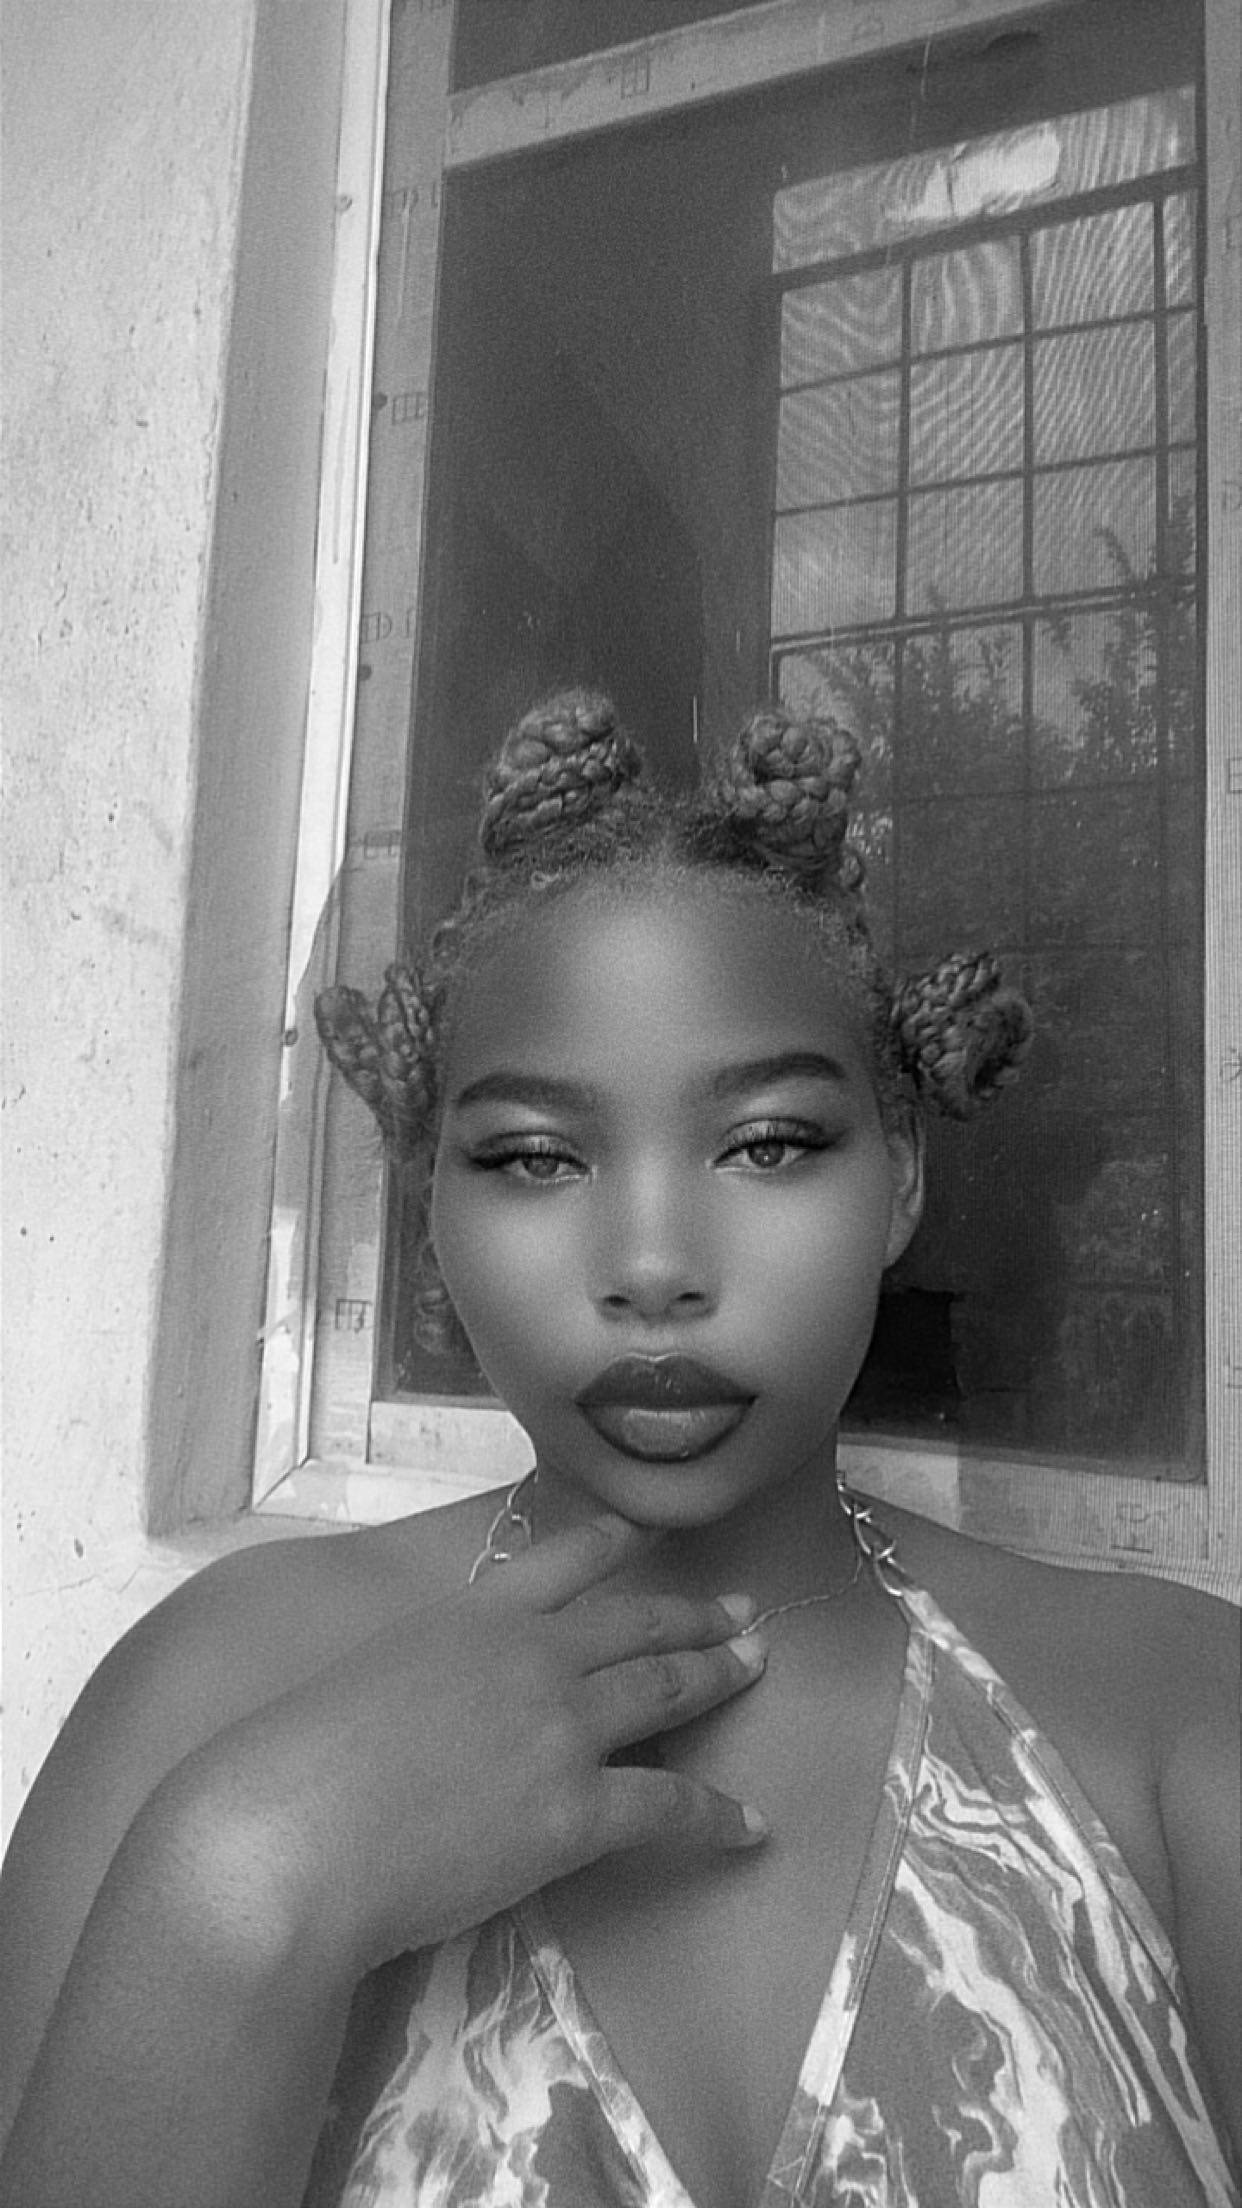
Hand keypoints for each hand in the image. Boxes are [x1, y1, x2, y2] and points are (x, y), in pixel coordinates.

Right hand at [156, 1515, 767, 1978]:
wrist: (294, 1835)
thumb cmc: (296, 1764)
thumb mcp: (365, 1675)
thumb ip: (421, 1671)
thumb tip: (439, 1699)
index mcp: (470, 1615)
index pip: (557, 1563)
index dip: (606, 1545)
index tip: (638, 1531)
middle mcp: (530, 1656)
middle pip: (633, 1624)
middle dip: (693, 1616)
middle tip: (741, 1611)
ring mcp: (561, 1729)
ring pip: (664, 1689)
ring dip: (717, 1675)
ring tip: (755, 1667)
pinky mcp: (576, 1811)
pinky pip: (668, 1805)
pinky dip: (717, 1814)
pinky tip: (750, 1822)